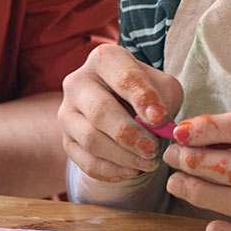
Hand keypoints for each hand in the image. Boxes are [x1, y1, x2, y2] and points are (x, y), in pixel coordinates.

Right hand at [59, 43, 183, 182]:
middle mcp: (78, 82)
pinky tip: (133, 171)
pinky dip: (112, 171)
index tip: (160, 118)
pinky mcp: (67, 140)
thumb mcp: (163, 88)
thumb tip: (157, 125)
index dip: (143, 98)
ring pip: (91, 140)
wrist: (123, 107)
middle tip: (153, 149)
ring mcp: (67, 112)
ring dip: (124, 156)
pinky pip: (86, 162)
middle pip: (100, 111)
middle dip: (129, 134)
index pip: (123, 77)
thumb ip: (164, 101)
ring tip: (149, 162)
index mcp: (104, 59)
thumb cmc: (146, 93)